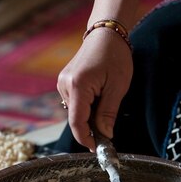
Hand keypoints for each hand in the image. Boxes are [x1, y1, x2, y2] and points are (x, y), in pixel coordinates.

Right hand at [57, 28, 132, 150]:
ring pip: (75, 112)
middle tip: (108, 132)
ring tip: (106, 102)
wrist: (106, 33)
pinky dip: (86, 108)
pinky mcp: (64, 81)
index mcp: (78, 86)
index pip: (77, 122)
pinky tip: (98, 98)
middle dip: (91, 129)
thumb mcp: (118, 87)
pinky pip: (75, 103)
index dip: (86, 139)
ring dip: (89, 117)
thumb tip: (105, 135)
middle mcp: (65, 85)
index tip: (97, 149)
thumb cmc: (115, 56)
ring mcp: (62, 83)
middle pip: (76, 119)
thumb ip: (108, 113)